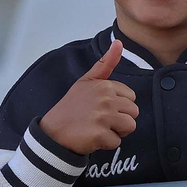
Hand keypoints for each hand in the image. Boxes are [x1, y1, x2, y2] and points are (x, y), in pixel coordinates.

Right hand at [38, 40, 137, 154]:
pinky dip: (106, 144)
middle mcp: (105, 99)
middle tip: (100, 120)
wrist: (53, 131)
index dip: (119, 105)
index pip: (131, 97)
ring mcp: (103, 117)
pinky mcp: (100, 135)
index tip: (102, 108)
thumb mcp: (86, 81)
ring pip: (129, 127)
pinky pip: (116, 142)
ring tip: (99, 129)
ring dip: (116, 132)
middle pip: (133, 113)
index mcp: (105, 85)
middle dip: (120, 119)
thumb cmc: (71, 107)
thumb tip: (119, 42)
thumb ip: (105, 64)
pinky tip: (92, 138)